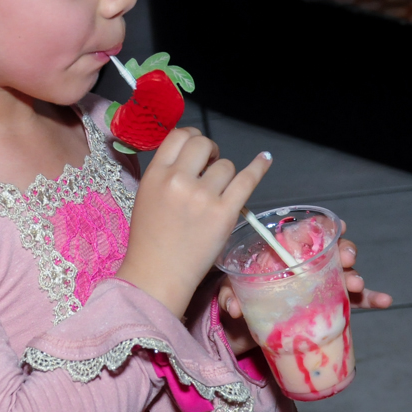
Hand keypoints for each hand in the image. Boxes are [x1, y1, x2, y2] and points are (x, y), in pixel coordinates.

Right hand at [117, 127, 271, 318]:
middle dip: (211, 153)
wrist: (157, 275)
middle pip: (204, 144)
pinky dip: (258, 167)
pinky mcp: (224, 213)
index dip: (192, 138)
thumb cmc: (150, 240)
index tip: (198, 152)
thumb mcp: (147, 196)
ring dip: (225, 176)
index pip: (179, 136)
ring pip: (226, 166)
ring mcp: (203, 196)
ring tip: (218, 194)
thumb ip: (166, 174)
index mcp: (156, 174)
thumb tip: (193, 159)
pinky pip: (247, 180)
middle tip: (210, 169)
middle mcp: (178, 180)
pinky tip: (265, 159)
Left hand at [216, 223, 392, 356]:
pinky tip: (386, 300)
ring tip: (357, 284)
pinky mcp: (328, 308)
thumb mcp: (230, 292)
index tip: (338, 229)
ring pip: (344, 276)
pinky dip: (370, 299)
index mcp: (284, 253)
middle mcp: (306, 266)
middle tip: (347, 260)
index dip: (325, 230)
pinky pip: (353, 302)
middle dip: (344, 252)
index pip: (307, 235)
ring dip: (355, 277)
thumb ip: (229, 294)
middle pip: (331, 253)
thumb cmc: (240, 299)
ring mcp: (320, 286)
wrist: (243, 328)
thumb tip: (233, 306)